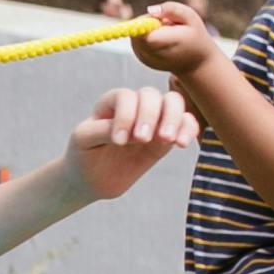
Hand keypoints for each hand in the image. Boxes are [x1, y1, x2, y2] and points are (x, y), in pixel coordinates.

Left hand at [67, 82, 200, 197]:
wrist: (92, 178)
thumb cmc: (84, 154)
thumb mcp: (84, 140)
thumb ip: (103, 130)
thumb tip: (130, 130)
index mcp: (111, 103)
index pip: (126, 97)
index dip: (125, 116)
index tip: (118, 142)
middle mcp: (134, 106)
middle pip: (151, 94)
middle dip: (151, 115)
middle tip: (142, 139)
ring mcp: (153, 119)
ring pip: (173, 102)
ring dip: (174, 118)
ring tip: (169, 140)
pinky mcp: (166, 136)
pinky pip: (186, 123)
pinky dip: (189, 129)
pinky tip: (181, 144)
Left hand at [127, 0, 221, 78]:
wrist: (196, 63)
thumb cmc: (195, 37)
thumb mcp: (191, 18)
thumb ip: (172, 9)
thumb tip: (151, 10)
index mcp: (162, 43)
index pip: (140, 30)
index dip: (147, 20)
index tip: (162, 20)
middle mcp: (149, 53)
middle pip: (136, 30)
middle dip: (148, 22)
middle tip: (167, 25)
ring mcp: (143, 58)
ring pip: (135, 33)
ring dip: (148, 29)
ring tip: (167, 33)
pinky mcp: (141, 58)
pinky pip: (136, 39)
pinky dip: (147, 36)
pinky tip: (162, 40)